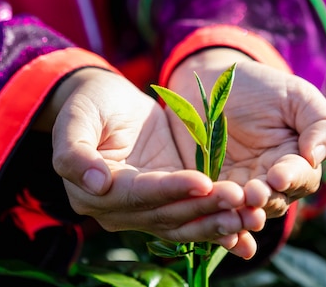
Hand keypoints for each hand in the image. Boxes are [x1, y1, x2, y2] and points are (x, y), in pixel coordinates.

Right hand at [37, 67, 264, 257]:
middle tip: (238, 199)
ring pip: (184, 223)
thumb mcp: (76, 118)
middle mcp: (119, 211)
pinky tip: (246, 222)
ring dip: (217, 221)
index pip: (137, 196)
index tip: (203, 181)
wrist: (108, 102)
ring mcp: (146, 208)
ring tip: (250, 214)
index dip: (170, 190)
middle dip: (203, 208)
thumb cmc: (89, 104)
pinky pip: (194, 215)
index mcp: (93, 194)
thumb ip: (75, 152)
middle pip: (166, 215)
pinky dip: (218, 221)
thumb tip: (96, 183)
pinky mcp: (169, 199)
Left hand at [166, 49, 325, 218]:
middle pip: (276, 199)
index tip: (279, 176)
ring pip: (247, 209)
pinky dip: (215, 209)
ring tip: (235, 204)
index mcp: (297, 160)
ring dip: (241, 211)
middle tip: (254, 194)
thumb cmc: (260, 87)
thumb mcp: (295, 95)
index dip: (293, 178)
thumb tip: (316, 156)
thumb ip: (320, 124)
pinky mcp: (212, 189)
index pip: (303, 176)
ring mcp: (242, 187)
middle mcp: (272, 181)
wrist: (212, 84)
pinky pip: (216, 205)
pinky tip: (209, 207)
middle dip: (266, 198)